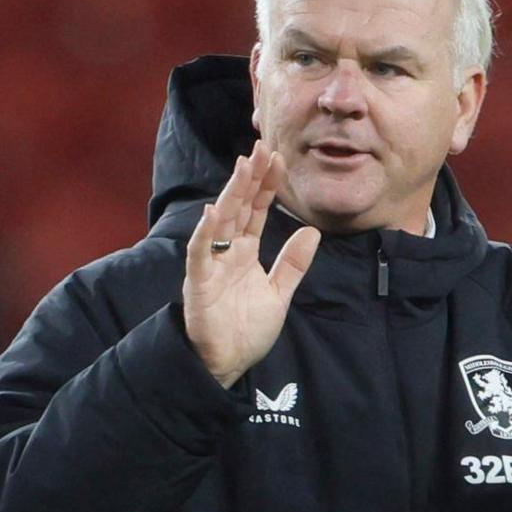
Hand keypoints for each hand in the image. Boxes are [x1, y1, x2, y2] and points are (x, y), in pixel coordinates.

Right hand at [185, 139, 321, 388]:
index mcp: (245, 253)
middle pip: (240, 208)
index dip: (266, 186)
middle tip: (262, 148)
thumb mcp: (279, 294)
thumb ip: (293, 264)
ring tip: (242, 167)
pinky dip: (205, 233)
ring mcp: (211, 264)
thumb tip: (313, 232)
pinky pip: (200, 253)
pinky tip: (213, 212)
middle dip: (250, 178)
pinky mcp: (198, 282)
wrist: (226, 364)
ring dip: (231, 194)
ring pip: (221, 222)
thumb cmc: (246, 330)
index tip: (278, 159)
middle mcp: (227, 252)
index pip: (257, 211)